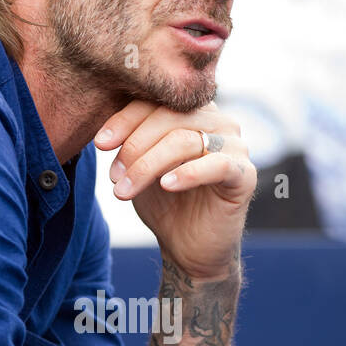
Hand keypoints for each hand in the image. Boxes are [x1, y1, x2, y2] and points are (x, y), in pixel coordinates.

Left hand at [93, 101, 254, 276]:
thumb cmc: (162, 199)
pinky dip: (187, 174)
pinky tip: (166, 186)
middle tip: (114, 176)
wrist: (187, 245)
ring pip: (184, 141)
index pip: (155, 100)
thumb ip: (127, 140)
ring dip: (147, 166)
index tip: (100, 144)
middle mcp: (217, 121)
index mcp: (191, 111)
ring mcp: (235, 146)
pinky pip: (216, 165)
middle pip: (168, 117)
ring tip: (124, 190)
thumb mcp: (137, 165)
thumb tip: (104, 130)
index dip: (124, 120)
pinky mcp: (244, 175)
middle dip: (134, 147)